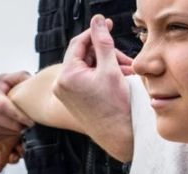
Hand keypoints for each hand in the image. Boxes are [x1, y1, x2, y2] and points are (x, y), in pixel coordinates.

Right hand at [0, 72, 33, 173]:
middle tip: (31, 119)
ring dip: (20, 128)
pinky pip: (8, 137)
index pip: (3, 108)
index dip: (19, 116)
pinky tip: (7, 124)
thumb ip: (19, 77)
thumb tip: (35, 80)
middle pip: (12, 125)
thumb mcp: (2, 79)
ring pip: (13, 133)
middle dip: (25, 124)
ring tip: (16, 119)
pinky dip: (12, 132)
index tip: (32, 121)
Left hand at [54, 14, 133, 153]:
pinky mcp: (74, 101)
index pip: (79, 43)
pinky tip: (118, 81)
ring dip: (106, 66)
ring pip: (87, 68)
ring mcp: (66, 94)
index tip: (108, 25)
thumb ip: (103, 42)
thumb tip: (98, 21)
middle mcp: (61, 84)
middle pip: (84, 56)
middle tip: (125, 59)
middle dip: (105, 54)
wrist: (119, 137)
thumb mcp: (111, 70)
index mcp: (67, 75)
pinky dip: (102, 77)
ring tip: (126, 73)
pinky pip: (86, 81)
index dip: (95, 33)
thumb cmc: (117, 108)